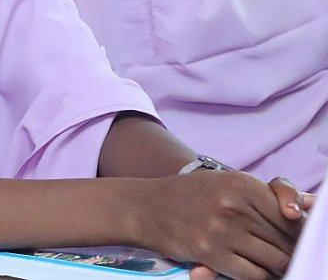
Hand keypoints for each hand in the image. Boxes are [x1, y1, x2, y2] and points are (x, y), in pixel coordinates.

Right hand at [132, 171, 302, 279]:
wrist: (144, 206)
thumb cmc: (191, 195)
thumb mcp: (228, 183)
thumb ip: (270, 194)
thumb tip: (312, 205)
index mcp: (241, 183)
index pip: (291, 217)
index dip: (298, 231)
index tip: (293, 236)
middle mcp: (233, 205)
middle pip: (286, 240)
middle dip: (288, 249)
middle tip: (279, 250)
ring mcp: (221, 230)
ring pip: (275, 260)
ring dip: (276, 265)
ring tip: (268, 261)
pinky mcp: (210, 253)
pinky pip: (254, 275)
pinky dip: (259, 276)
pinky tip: (251, 268)